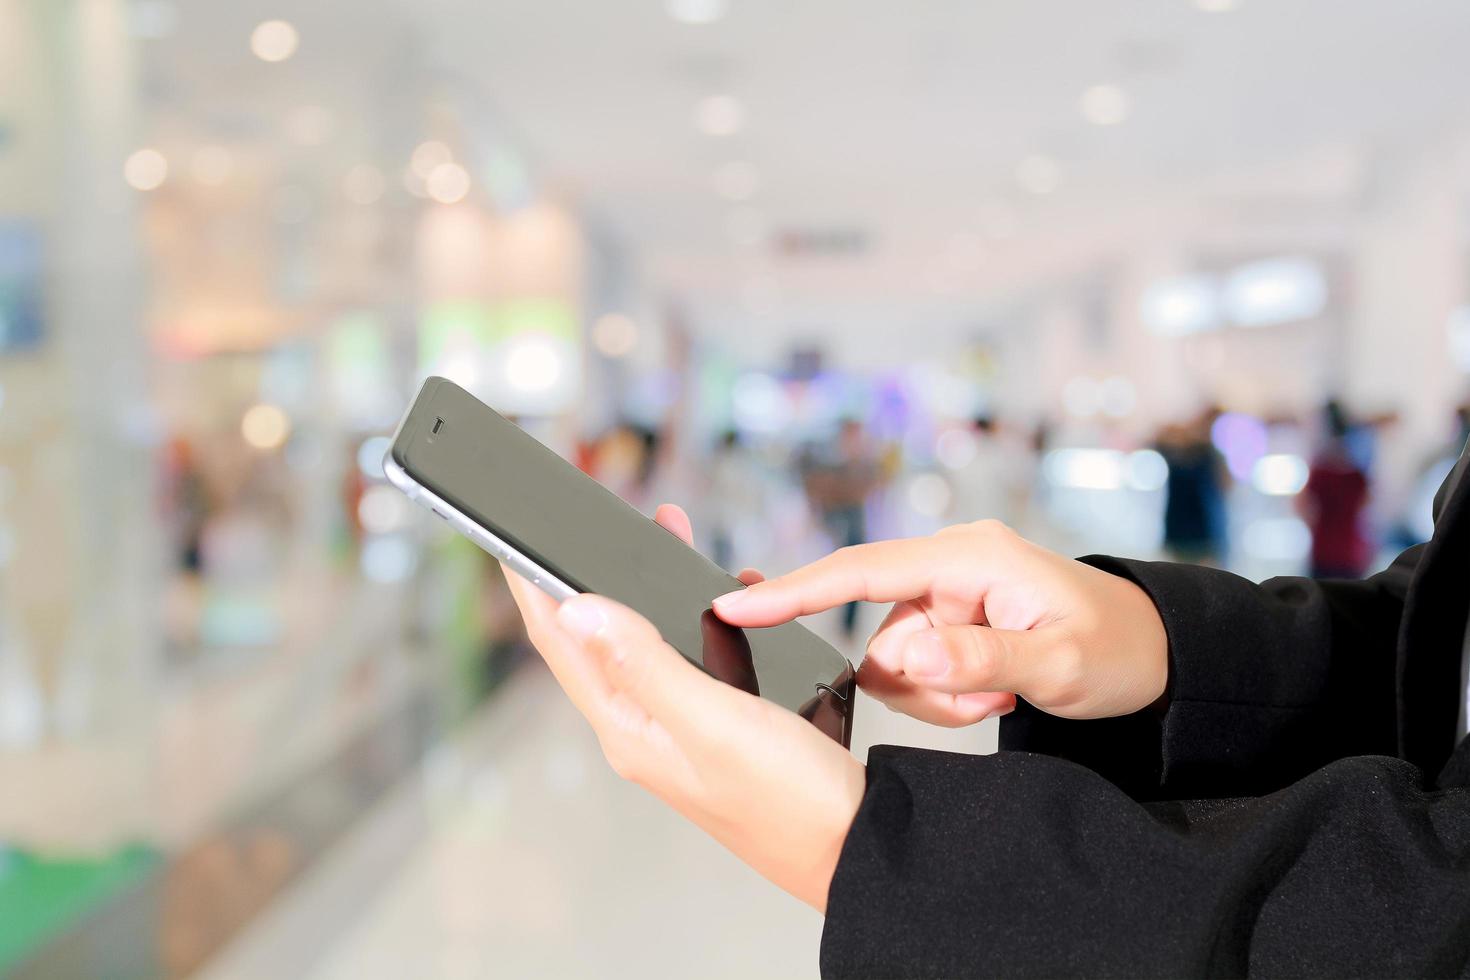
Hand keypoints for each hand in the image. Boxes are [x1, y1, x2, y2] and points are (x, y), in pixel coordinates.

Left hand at [502, 504, 865, 912]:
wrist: (855, 848)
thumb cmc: (790, 800)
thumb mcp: (713, 721)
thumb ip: (645, 662)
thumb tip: (576, 609)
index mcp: (629, 729)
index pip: (561, 645)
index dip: (531, 587)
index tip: (508, 537)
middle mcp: (645, 728)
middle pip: (595, 640)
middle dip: (586, 576)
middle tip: (585, 523)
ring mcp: (680, 728)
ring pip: (644, 642)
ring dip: (641, 589)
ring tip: (660, 537)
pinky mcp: (718, 725)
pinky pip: (688, 656)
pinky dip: (693, 614)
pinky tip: (721, 596)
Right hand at [713, 520, 1167, 725]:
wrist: (1154, 656)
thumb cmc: (1117, 648)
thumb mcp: (1058, 661)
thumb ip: (979, 658)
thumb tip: (906, 658)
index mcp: (968, 557)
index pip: (861, 570)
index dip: (794, 590)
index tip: (734, 605)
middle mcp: (947, 568)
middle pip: (881, 638)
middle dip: (927, 685)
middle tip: (992, 695)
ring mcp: (946, 597)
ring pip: (896, 663)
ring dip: (942, 696)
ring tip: (1004, 690)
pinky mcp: (948, 622)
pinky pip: (915, 672)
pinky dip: (947, 696)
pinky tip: (995, 688)